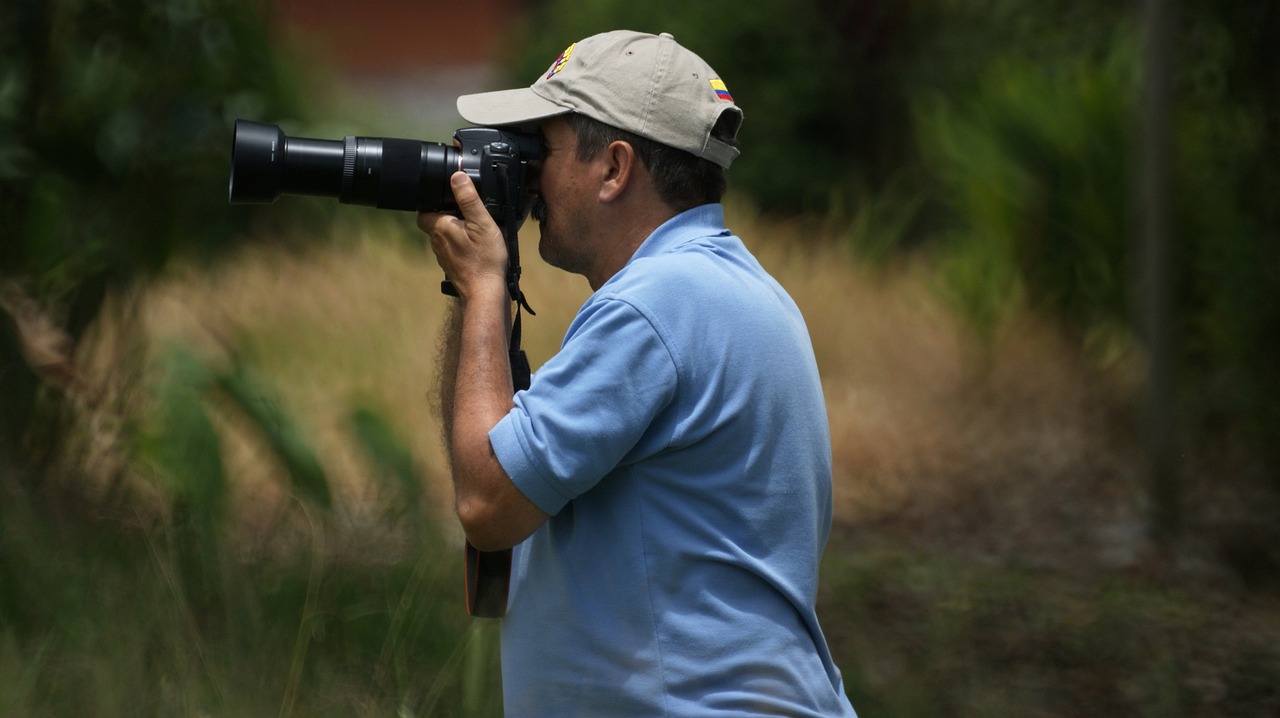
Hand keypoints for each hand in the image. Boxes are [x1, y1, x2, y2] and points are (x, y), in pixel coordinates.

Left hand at [418, 172, 507, 299]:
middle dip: (449, 216)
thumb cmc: (484, 259)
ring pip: (444, 237)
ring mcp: (443, 257)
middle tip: (468, 215)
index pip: (424, 210)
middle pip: (435, 222)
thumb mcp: (481, 223)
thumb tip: (457, 177)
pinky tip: (477, 249)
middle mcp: (437, 242)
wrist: (485, 292)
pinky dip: (462, 246)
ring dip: (456, 232)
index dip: (435, 203)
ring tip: (476, 232)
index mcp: (440, 227)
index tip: (451, 201)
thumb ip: (469, 199)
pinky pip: (453, 250)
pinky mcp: (452, 267)